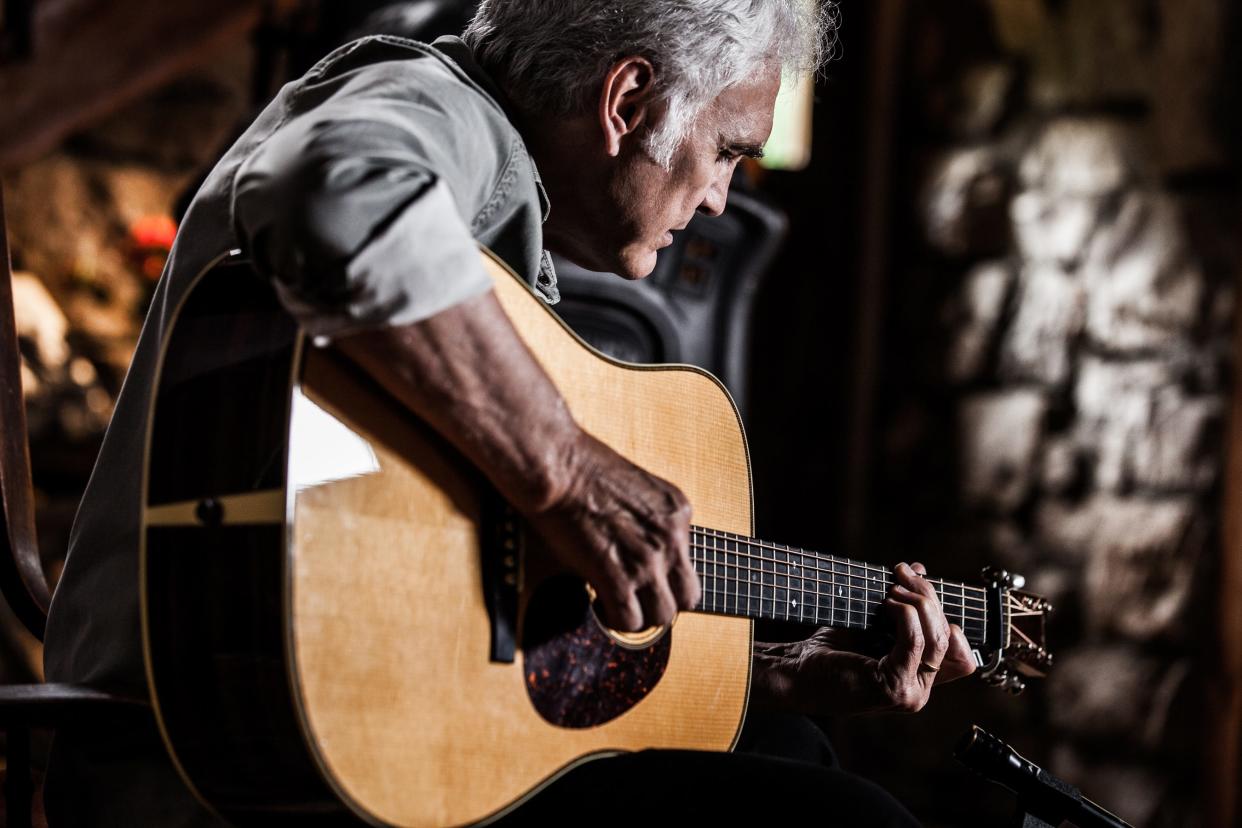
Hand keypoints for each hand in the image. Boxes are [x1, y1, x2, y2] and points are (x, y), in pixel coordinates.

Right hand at [526, 429, 699, 630]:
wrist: (558, 467)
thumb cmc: (582, 467)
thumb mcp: (635, 486)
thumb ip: (646, 517)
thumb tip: (634, 539)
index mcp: (678, 512)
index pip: (688, 560)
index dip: (663, 572)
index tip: (641, 572)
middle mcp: (671, 538)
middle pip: (688, 596)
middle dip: (660, 601)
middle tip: (635, 596)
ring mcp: (648, 560)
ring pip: (663, 615)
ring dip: (639, 615)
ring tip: (615, 602)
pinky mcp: (619, 577)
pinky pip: (630, 621)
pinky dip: (613, 620)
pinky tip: (597, 602)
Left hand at [753, 562, 975, 715]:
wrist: (796, 671)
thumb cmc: (830, 649)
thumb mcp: (873, 623)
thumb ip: (902, 605)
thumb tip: (920, 570)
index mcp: (919, 679)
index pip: (960, 651)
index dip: (944, 614)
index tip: (917, 584)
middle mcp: (920, 691)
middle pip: (950, 639)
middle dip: (929, 598)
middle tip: (903, 573)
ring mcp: (911, 693)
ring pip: (937, 639)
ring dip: (919, 604)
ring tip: (893, 587)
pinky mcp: (895, 688)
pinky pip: (914, 642)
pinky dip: (905, 616)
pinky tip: (887, 603)